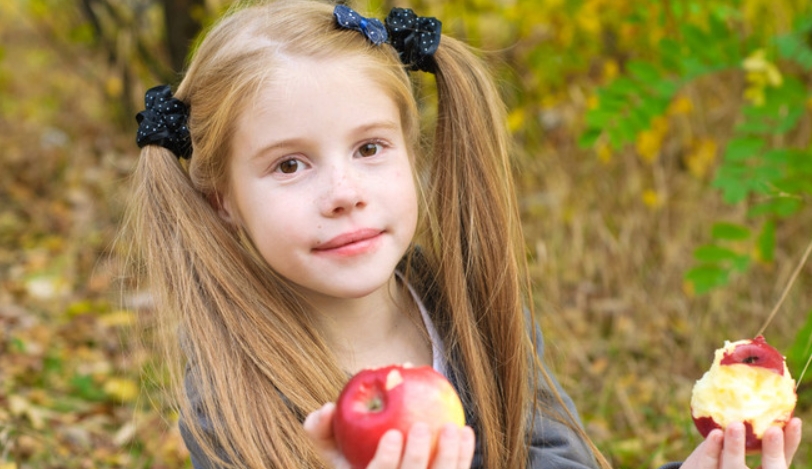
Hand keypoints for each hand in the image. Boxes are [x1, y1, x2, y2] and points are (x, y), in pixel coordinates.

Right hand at [303, 403, 475, 468]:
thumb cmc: (355, 455)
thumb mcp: (332, 448)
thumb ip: (320, 429)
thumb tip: (327, 408)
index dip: (386, 462)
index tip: (393, 434)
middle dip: (416, 457)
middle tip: (420, 426)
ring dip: (450, 457)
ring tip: (453, 426)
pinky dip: (463, 456)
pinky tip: (466, 431)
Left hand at [680, 418, 801, 468]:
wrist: (696, 468)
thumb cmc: (722, 451)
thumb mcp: (741, 444)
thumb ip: (752, 429)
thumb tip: (766, 394)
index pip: (781, 462)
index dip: (790, 444)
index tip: (794, 422)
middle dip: (772, 452)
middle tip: (773, 430)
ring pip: (733, 468)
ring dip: (736, 448)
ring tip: (735, 426)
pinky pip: (708, 464)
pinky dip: (711, 449)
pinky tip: (715, 433)